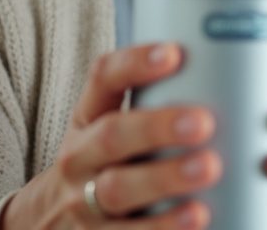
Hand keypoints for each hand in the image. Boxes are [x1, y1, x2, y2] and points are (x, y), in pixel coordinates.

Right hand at [0, 42, 221, 228]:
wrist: (49, 219)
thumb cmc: (101, 163)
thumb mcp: (105, 127)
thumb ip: (146, 104)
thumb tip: (217, 70)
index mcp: (87, 117)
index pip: (103, 78)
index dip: (136, 63)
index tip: (173, 53)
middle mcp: (79, 157)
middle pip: (112, 136)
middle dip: (157, 127)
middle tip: (204, 122)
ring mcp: (83, 201)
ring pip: (118, 189)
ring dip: (166, 178)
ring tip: (209, 169)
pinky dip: (163, 228)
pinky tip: (198, 218)